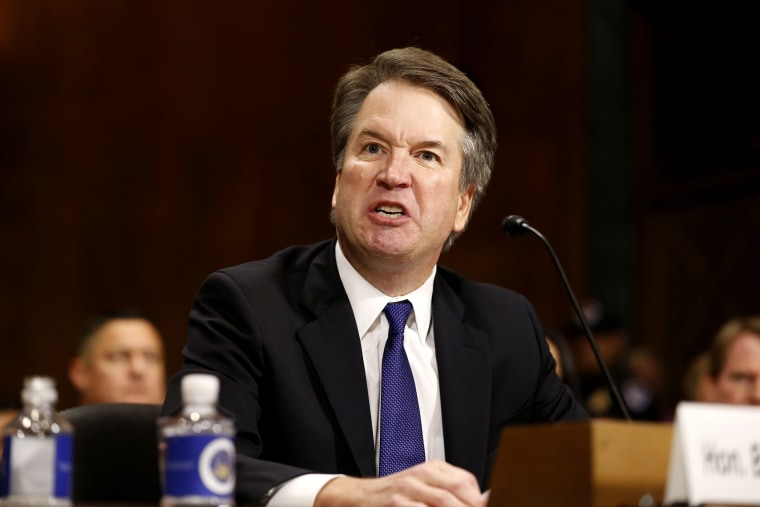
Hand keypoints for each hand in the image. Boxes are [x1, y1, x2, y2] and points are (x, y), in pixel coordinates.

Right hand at [314, 459, 486, 506]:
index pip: (465, 481)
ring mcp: (407, 489)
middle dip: (472, 506)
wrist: (357, 497)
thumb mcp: (422, 486)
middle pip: (458, 490)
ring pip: (443, 501)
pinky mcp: (395, 503)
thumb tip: (481, 501)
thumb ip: (448, 492)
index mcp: (432, 469)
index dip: (480, 499)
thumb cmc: (395, 495)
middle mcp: (421, 474)